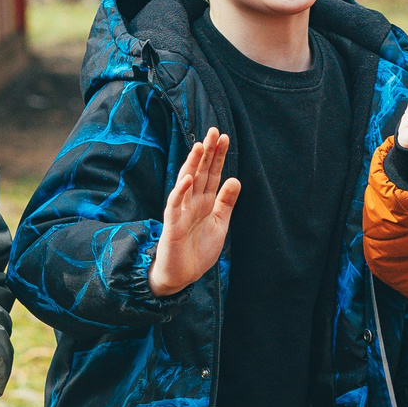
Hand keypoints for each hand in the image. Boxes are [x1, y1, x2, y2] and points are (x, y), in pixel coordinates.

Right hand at [148, 128, 240, 296]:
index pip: (211, 173)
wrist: (182, 275)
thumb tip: (235, 179)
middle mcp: (192, 201)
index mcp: (204, 201)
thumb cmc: (198, 249)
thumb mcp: (219, 223)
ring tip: (200, 146)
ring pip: (186, 182)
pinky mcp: (173, 224)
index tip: (224, 137)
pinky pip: (175, 205)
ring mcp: (181, 211)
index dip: (218, 156)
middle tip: (214, 131)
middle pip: (199, 172)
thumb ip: (226, 202)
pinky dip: (180, 191)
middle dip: (207, 153)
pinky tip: (188, 178)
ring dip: (192, 164)